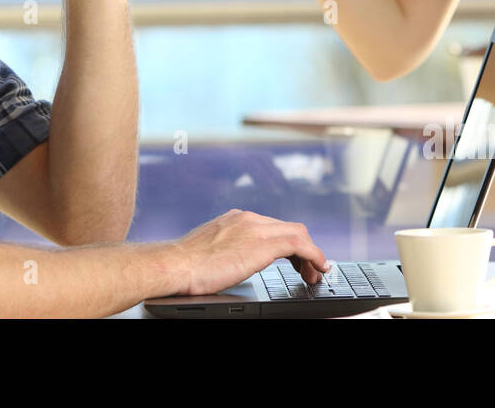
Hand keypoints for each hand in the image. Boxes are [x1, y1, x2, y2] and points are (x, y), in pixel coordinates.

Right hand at [168, 208, 330, 295]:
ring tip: (314, 274)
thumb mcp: (209, 250)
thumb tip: (230, 263)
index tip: (293, 261)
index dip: (288, 245)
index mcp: (235, 220)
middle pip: (288, 228)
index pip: (272, 227)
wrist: (175, 265)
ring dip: (311, 255)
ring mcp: (255, 228)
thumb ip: (226, 249)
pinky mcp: (262, 244)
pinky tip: (319, 268)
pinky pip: (299, 244)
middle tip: (308, 271)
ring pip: (297, 234)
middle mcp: (247, 219)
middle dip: (303, 250)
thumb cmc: (184, 265)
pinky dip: (315, 255)